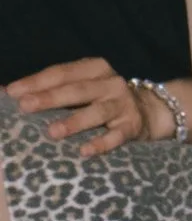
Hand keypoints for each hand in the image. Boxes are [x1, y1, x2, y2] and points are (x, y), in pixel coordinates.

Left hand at [7, 57, 162, 157]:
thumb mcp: (81, 86)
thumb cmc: (100, 99)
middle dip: (51, 98)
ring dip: (75, 121)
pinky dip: (102, 143)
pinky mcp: (132, 126)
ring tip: (52, 132)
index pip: (63, 72)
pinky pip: (117, 135)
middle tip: (26, 106)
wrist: (148, 110)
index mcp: (95, 70)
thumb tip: (5, 92)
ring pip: (98, 112)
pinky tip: (85, 151)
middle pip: (78, 90)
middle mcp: (110, 83)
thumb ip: (50, 89)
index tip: (12, 92)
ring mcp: (123, 104)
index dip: (37, 81)